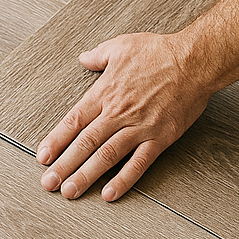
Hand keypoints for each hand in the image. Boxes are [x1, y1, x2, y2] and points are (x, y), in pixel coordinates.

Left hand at [36, 32, 210, 201]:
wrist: (195, 61)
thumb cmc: (162, 52)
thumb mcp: (124, 45)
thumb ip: (100, 54)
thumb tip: (84, 58)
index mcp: (107, 92)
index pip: (74, 121)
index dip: (56, 140)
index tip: (43, 157)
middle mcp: (119, 113)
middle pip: (85, 143)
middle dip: (64, 166)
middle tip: (49, 184)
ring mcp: (139, 127)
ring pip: (106, 156)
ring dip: (85, 176)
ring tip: (70, 192)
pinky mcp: (160, 137)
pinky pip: (139, 162)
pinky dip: (124, 180)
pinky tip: (110, 193)